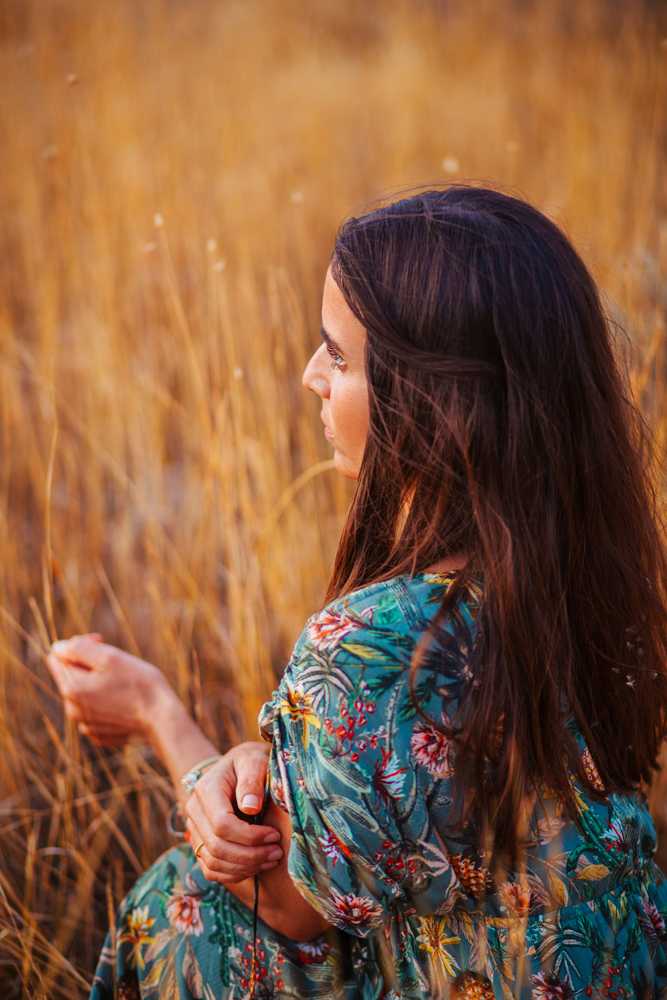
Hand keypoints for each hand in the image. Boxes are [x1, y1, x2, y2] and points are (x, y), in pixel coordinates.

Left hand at [46, 634, 173, 744]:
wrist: (162, 720)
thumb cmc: (139, 685)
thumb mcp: (110, 657)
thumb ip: (79, 648)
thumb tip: (60, 647)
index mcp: (71, 689)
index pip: (57, 656)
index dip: (78, 644)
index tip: (100, 642)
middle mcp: (73, 710)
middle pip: (71, 676)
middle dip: (89, 664)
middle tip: (116, 663)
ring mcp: (86, 724)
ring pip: (84, 693)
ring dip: (98, 682)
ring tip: (123, 682)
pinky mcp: (99, 733)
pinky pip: (95, 710)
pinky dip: (106, 701)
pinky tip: (125, 700)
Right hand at [185, 743, 283, 884]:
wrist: (236, 767)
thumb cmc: (249, 763)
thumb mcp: (254, 761)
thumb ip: (252, 780)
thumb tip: (250, 808)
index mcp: (206, 789)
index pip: (222, 824)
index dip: (250, 837)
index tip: (275, 835)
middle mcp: (194, 811)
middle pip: (217, 847)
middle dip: (251, 855)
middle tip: (278, 852)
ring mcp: (194, 829)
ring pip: (213, 862)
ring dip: (245, 867)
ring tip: (272, 859)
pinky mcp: (199, 843)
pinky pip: (211, 869)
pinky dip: (234, 873)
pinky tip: (256, 866)